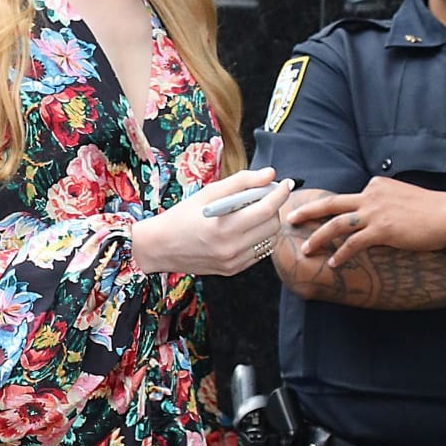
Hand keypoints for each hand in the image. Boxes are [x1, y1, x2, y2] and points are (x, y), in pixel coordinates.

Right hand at [132, 169, 292, 277]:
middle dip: (274, 207)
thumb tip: (270, 174)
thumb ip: (241, 182)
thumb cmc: (182, 216)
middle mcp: (231, 248)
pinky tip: (245, 229)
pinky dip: (258, 238)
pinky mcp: (233, 270)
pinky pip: (258, 252)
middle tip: (264, 197)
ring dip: (268, 224)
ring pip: (269, 240)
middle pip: (272, 225)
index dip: (280, 193)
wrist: (160, 247)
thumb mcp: (208, 193)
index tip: (286, 183)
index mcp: (224, 227)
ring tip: (254, 213)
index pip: (267, 209)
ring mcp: (233, 262)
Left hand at [287, 177, 445, 266]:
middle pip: (332, 203)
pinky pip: (354, 243)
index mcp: (377, 185)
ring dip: (318, 237)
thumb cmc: (431, 210)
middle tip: (290, 219)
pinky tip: (333, 263)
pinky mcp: (383, 230)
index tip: (314, 214)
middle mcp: (372, 194)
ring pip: (337, 224)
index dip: (330, 208)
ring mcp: (376, 212)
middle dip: (308, 211)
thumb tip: (372, 216)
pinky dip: (341, 254)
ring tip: (305, 250)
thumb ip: (384, 203)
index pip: (348, 197)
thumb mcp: (403, 197)